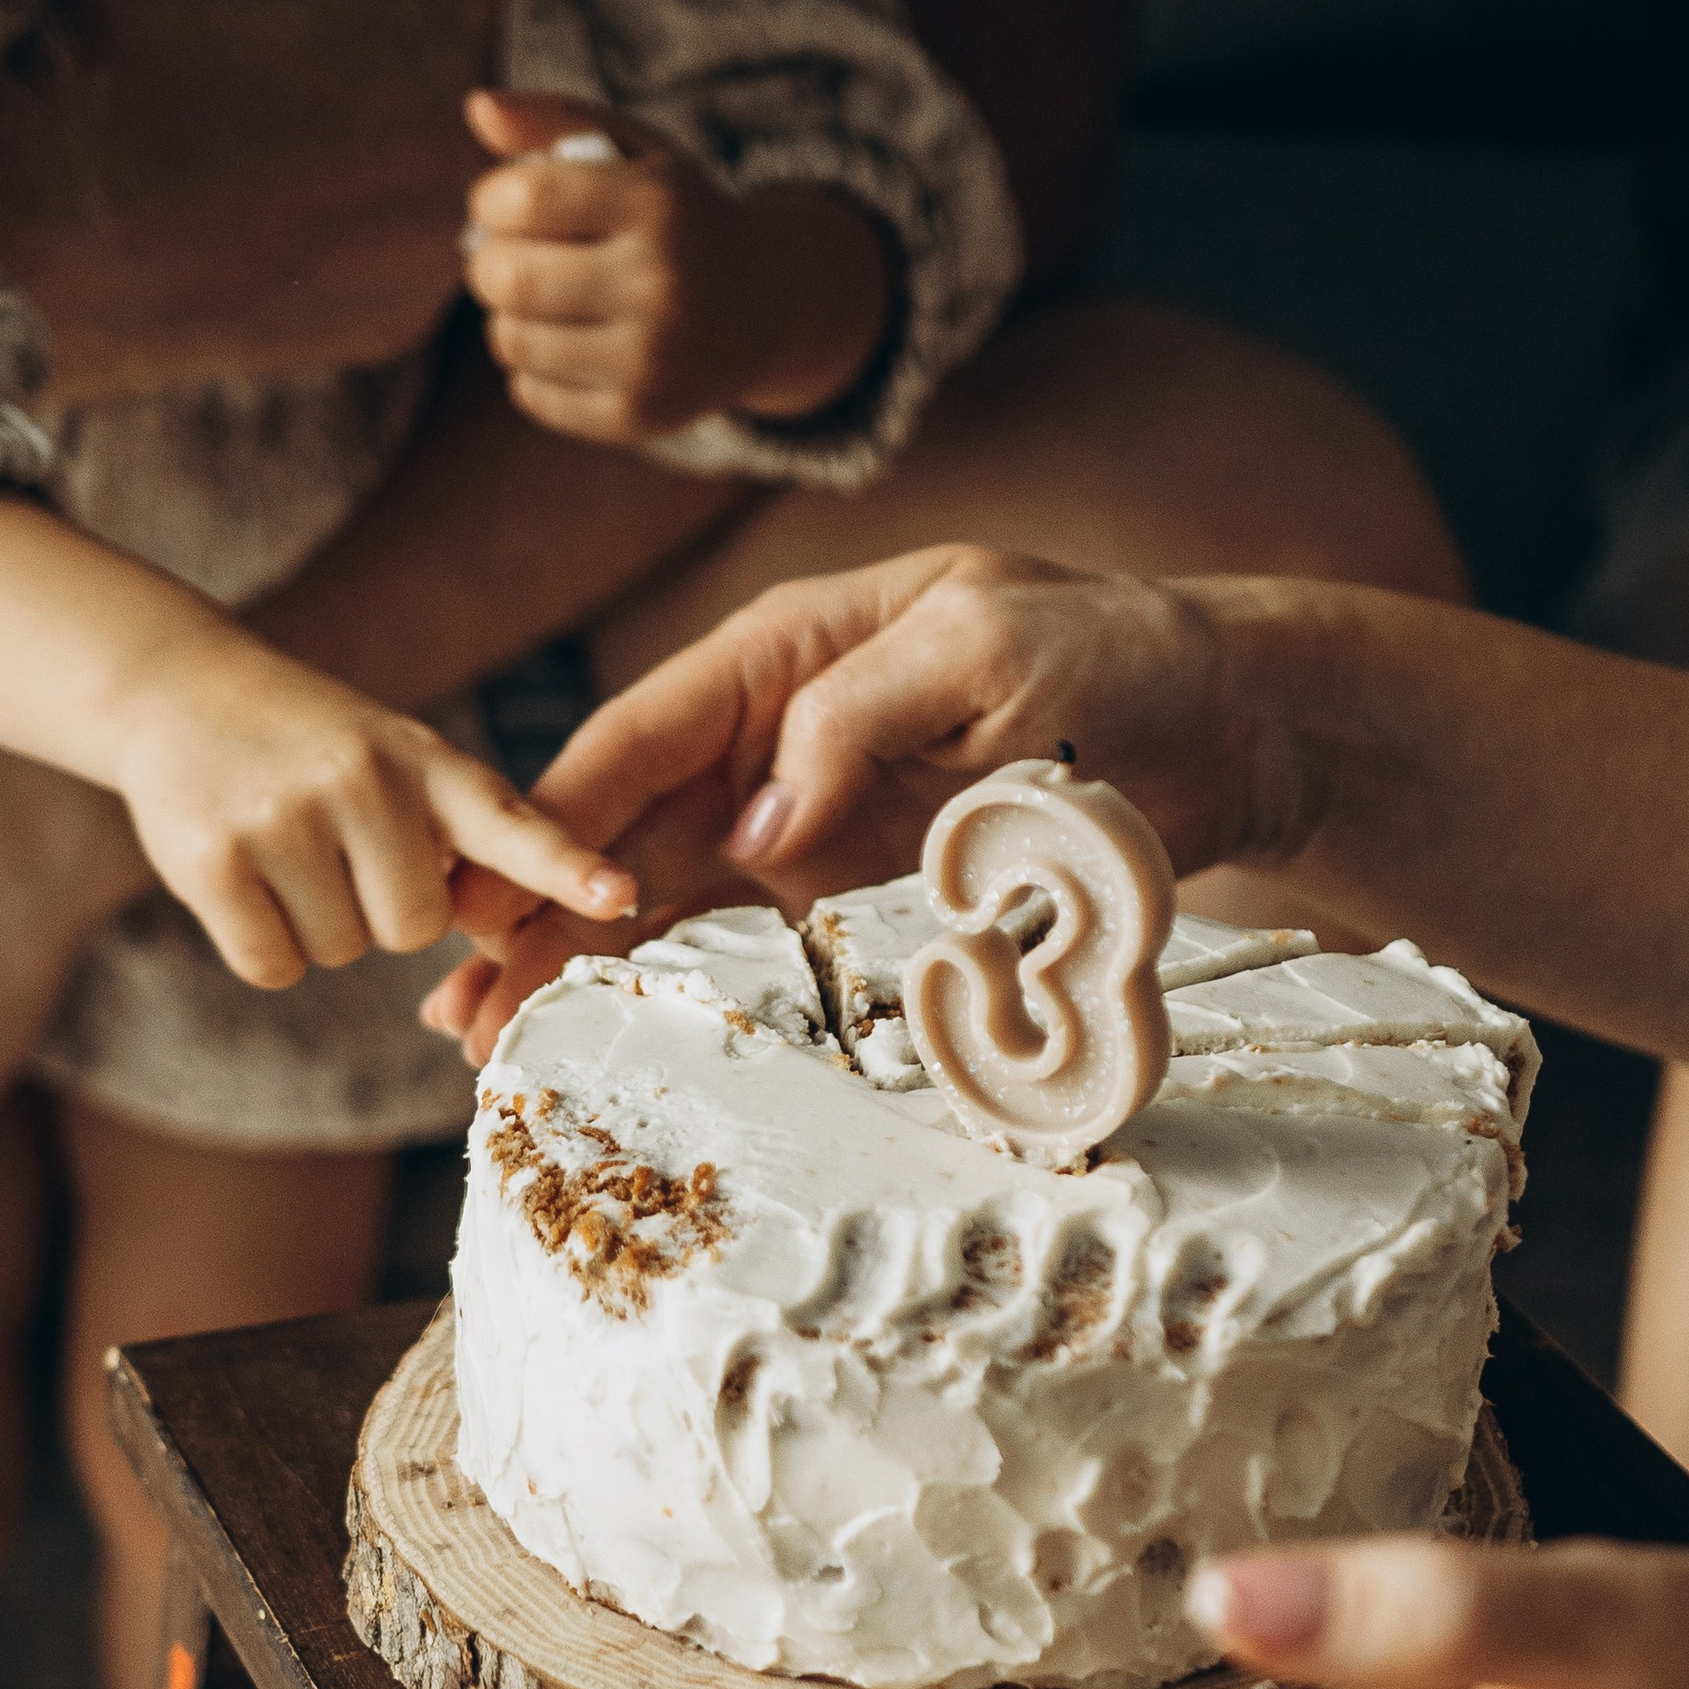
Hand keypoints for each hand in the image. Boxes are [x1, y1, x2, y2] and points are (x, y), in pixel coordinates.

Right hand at [0, 0, 493, 397]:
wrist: (68, 222)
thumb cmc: (142, 34)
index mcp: (467, 4)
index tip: (303, 12)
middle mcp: (485, 131)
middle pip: (454, 90)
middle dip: (384, 85)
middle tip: (278, 93)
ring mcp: (452, 236)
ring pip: (430, 185)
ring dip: (375, 172)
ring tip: (277, 163)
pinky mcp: (407, 321)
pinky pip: (397, 276)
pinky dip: (350, 259)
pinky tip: (278, 234)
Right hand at [98, 614, 637, 989]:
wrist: (177, 688)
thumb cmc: (313, 747)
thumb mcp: (399, 760)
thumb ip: (464, 837)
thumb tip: (503, 938)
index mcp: (427, 762)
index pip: (511, 823)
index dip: (566, 866)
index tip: (618, 893)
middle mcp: (363, 781)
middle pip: (413, 930)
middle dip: (379, 910)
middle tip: (338, 845)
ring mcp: (286, 817)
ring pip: (342, 952)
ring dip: (317, 923)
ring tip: (285, 844)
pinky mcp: (214, 859)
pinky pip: (274, 965)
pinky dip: (264, 944)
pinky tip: (244, 875)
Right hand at [424, 544, 1243, 1060]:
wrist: (1229, 725)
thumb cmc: (1117, 655)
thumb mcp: (987, 644)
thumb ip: (858, 717)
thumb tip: (752, 831)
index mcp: (787, 654)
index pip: (641, 736)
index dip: (555, 821)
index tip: (487, 902)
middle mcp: (776, 736)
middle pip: (625, 828)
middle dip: (531, 914)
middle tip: (458, 1010)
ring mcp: (808, 817)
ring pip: (663, 893)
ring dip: (577, 965)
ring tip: (498, 1044)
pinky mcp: (852, 887)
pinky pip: (742, 937)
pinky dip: (670, 983)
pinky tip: (610, 1031)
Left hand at [459, 93, 892, 443]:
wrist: (768, 307)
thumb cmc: (679, 218)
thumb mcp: (636, 154)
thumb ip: (555, 119)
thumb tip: (478, 106)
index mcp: (660, 204)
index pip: (523, 200)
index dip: (490, 201)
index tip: (502, 206)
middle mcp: (663, 283)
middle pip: (509, 277)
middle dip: (488, 265)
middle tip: (506, 260)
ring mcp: (654, 359)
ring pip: (513, 340)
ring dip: (505, 319)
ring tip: (533, 304)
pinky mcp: (641, 416)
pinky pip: (533, 395)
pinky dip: (530, 370)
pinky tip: (561, 348)